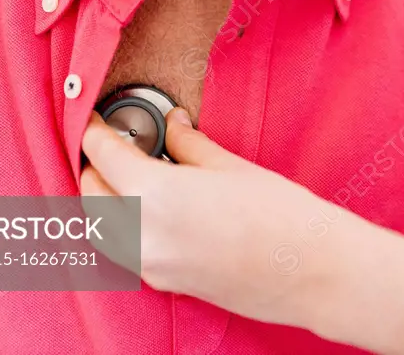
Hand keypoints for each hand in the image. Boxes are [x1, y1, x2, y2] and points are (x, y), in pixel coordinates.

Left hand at [80, 109, 403, 354]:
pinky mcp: (165, 283)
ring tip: (130, 175)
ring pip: (102, 227)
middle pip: (91, 193)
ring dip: (106, 199)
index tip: (96, 120)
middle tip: (115, 144)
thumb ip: (189, 145)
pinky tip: (151, 208)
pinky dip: (124, 225)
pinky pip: (125, 249)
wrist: (313, 271)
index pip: (102, 155)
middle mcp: (141, 234)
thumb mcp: (231, 167)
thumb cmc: (281, 215)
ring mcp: (151, 265)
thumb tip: (174, 125)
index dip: (95, 131)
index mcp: (154, 195)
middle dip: (95, 165)